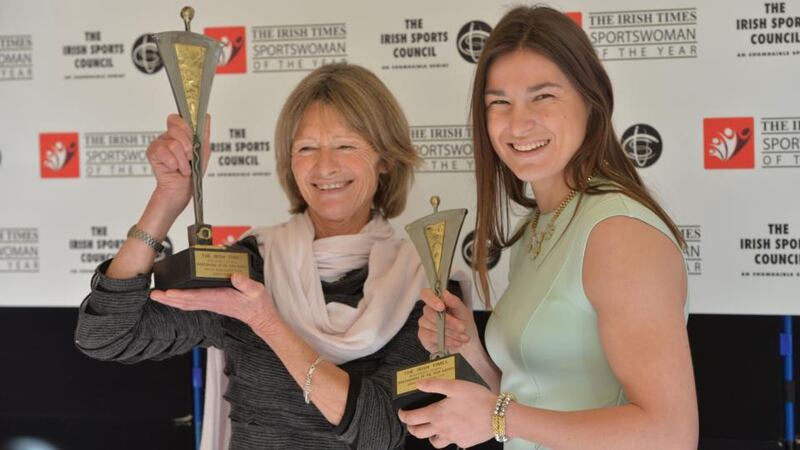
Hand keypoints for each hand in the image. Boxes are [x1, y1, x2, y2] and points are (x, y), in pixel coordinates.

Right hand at [146, 113, 211, 214]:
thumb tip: (206, 117)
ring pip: (174, 144)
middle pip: (176, 130)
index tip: (192, 139)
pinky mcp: (152, 153)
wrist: (183, 188)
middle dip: (188, 147)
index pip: (176, 118)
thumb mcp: (203, 150)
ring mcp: (158, 144)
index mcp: (178, 133)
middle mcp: (167, 136)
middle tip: (189, 157)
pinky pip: (165, 153)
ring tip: (183, 167)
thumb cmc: (192, 171)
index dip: (185, 127)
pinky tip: (174, 168)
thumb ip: (204, 133)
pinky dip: (174, 164)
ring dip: (182, 160)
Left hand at [150, 273, 282, 333]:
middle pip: (185, 302)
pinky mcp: (211, 303)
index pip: (196, 297)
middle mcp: (212, 302)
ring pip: (186, 304)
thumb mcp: (256, 290)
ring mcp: (211, 304)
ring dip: (170, 300)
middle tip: (153, 294)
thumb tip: (234, 275)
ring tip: (157, 295)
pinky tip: (173, 298)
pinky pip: (191, 303)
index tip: (167, 292)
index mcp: (220, 298)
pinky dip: (179, 301)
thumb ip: (245, 282)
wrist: (260, 317)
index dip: (180, 295)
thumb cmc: (257, 303)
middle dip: (168, 298)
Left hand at [398, 379, 495, 447]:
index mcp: (437, 414)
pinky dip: (447, 437)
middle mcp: (442, 429)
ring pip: (433, 442)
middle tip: (413, 420)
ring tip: (432, 426)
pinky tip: (453, 428)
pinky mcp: (463, 442)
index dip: (403, 415)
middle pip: (418, 433)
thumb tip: (418, 384)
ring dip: (429, 435)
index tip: (402, 412)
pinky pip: (451, 443)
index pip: (412, 418)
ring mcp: (452, 438)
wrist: (499, 416)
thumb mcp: (455, 386)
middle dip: (412, 427)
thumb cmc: (478, 399)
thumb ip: (434, 384)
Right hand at [418, 288, 478, 354]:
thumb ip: (454, 302)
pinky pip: (431, 338)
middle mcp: (427, 311)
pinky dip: (446, 341)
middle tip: (462, 328)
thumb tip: (445, 294)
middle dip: (449, 322)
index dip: (431, 299)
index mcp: (436, 300)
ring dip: (451, 333)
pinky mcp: (423, 337)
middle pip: (430, 313)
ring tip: (463, 337)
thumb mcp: (463, 311)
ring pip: (433, 327)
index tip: (442, 307)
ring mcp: (423, 324)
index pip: (425, 294)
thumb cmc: (462, 321)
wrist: (465, 339)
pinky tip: (455, 342)